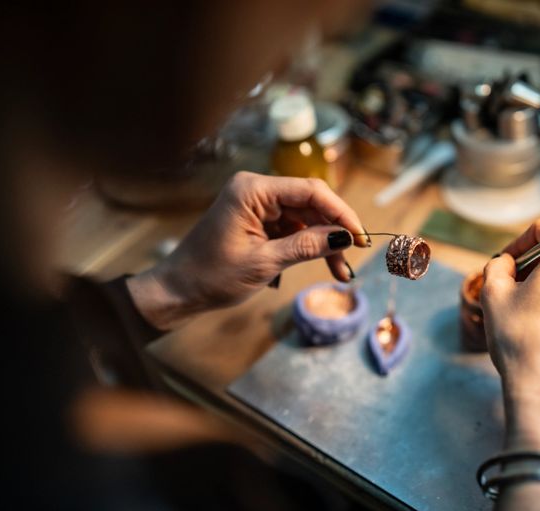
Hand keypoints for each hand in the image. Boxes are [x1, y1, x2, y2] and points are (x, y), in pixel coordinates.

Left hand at [127, 172, 369, 328]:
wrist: (179, 291)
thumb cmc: (211, 276)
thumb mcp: (264, 263)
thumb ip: (306, 246)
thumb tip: (344, 237)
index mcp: (252, 190)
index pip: (310, 191)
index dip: (340, 213)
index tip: (361, 237)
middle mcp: (257, 190)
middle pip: (311, 203)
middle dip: (334, 231)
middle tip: (354, 258)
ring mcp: (258, 205)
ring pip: (306, 218)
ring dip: (325, 243)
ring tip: (342, 272)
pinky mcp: (260, 220)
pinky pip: (295, 228)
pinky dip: (311, 246)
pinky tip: (327, 265)